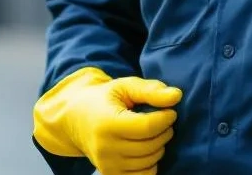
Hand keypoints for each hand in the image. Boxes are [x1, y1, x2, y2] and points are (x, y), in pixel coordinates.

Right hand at [33, 67, 182, 174]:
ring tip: (152, 132)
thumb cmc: (103, 100)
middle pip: (151, 145)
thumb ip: (150, 90)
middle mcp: (105, 148)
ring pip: (150, 161)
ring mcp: (108, 165)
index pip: (147, 127)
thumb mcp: (123, 87)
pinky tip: (146, 148)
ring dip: (159, 146)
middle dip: (165, 131)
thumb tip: (176, 96)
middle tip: (162, 120)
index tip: (170, 111)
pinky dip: (152, 164)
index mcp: (107, 123)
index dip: (166, 118)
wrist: (75, 119)